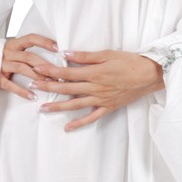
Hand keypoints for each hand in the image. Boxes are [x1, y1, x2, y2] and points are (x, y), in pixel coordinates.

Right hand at [0, 34, 59, 99]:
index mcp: (13, 44)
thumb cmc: (0, 58)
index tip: (58, 48)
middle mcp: (7, 52)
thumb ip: (25, 51)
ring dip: (37, 76)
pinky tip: (32, 96)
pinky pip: (10, 84)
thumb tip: (51, 54)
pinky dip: (22, 91)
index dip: (44, 42)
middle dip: (45, 65)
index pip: (31, 38)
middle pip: (29, 56)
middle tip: (59, 73)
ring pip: (22, 68)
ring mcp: (0, 64)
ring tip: (49, 83)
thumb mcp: (11, 50)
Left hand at [28, 48, 164, 132]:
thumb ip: (86, 56)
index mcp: (94, 73)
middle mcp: (95, 88)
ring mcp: (101, 99)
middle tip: (32, 85)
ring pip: (75, 105)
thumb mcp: (108, 54)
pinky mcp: (108, 107)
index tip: (37, 69)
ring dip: (57, 107)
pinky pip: (92, 117)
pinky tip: (68, 128)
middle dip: (47, 87)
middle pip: (66, 88)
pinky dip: (79, 123)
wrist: (150, 75)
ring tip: (42, 109)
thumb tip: (66, 54)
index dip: (50, 71)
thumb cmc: (130, 61)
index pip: (67, 72)